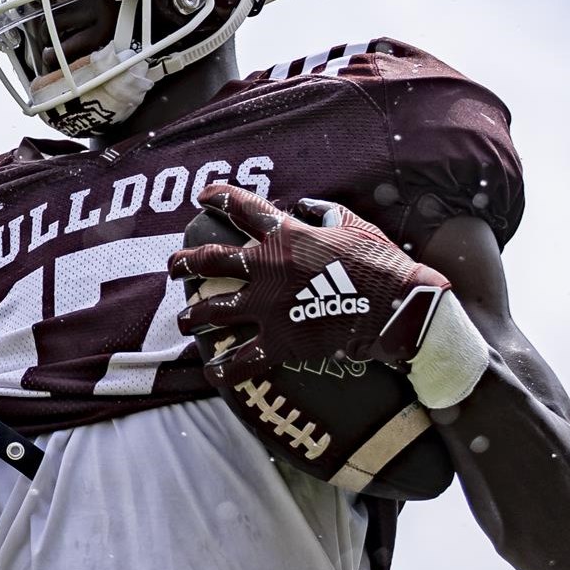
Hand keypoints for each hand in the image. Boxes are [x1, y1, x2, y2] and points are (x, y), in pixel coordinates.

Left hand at [169, 184, 454, 385]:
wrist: (398, 308)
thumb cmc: (380, 263)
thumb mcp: (353, 224)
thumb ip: (323, 212)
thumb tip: (305, 206)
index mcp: (285, 236)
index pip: (242, 208)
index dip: (219, 197)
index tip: (203, 196)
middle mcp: (267, 268)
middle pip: (211, 260)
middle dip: (185, 263)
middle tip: (172, 267)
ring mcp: (269, 306)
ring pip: (215, 309)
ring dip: (194, 315)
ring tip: (183, 321)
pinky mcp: (281, 341)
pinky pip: (243, 359)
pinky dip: (225, 368)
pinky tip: (213, 372)